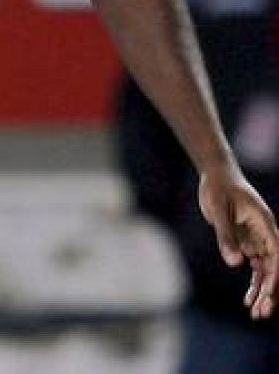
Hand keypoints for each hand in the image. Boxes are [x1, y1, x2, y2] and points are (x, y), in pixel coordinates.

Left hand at [198, 165, 277, 318]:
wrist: (216, 175)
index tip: (268, 295)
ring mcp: (258, 239)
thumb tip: (234, 264)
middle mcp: (266, 234)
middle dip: (271, 291)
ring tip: (256, 313)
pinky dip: (254, 282)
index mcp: (266, 225)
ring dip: (263, 291)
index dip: (275, 277)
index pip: (277, 255)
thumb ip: (226, 236)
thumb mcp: (218, 211)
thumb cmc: (218, 188)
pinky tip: (248, 299)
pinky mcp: (247, 241)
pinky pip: (255, 266)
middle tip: (262, 313)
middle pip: (275, 267)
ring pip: (266, 271)